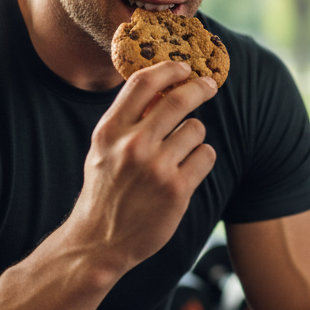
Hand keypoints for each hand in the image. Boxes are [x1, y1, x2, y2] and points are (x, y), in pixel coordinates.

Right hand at [69, 61, 217, 274]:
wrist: (99, 241)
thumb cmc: (105, 191)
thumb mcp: (103, 150)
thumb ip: (127, 120)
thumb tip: (161, 87)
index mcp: (110, 131)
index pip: (143, 83)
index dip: (169, 69)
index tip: (184, 67)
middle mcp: (132, 145)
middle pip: (179, 99)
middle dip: (200, 88)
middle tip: (209, 85)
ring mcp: (156, 168)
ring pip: (196, 129)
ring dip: (195, 136)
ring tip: (181, 152)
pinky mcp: (177, 189)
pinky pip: (206, 156)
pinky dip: (202, 159)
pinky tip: (188, 170)